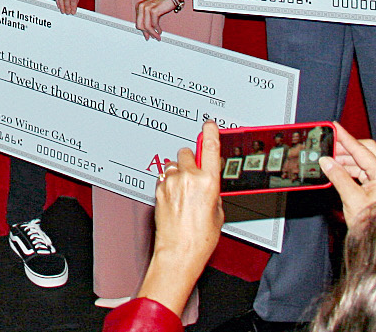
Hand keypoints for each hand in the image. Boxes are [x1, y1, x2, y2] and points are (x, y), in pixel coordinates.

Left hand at [135, 0, 178, 39]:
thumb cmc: (162, 2)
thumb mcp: (152, 9)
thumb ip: (148, 18)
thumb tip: (147, 30)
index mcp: (139, 7)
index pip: (138, 22)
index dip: (142, 31)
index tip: (147, 36)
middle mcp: (141, 7)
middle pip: (140, 25)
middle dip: (147, 33)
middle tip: (152, 37)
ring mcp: (147, 8)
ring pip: (147, 26)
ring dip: (153, 33)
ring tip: (157, 36)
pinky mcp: (154, 10)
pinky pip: (154, 24)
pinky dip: (157, 29)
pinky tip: (160, 31)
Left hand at [136, 120, 224, 316]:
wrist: (179, 252)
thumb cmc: (200, 238)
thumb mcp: (217, 212)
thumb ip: (211, 191)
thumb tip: (206, 184)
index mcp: (208, 181)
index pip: (210, 147)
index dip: (210, 133)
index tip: (209, 125)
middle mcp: (187, 178)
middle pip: (186, 153)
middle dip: (190, 161)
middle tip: (194, 176)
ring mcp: (170, 183)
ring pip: (172, 166)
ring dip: (177, 173)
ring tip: (183, 193)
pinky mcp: (158, 190)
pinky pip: (163, 179)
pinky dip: (168, 184)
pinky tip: (174, 200)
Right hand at [319, 124, 375, 230]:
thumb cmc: (373, 224)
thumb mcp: (351, 199)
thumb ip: (338, 177)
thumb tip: (327, 162)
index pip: (362, 150)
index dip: (346, 138)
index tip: (335, 127)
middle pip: (367, 152)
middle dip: (348, 149)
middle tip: (331, 146)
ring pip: (365, 163)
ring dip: (347, 161)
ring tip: (330, 162)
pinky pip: (365, 173)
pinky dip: (351, 171)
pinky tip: (339, 173)